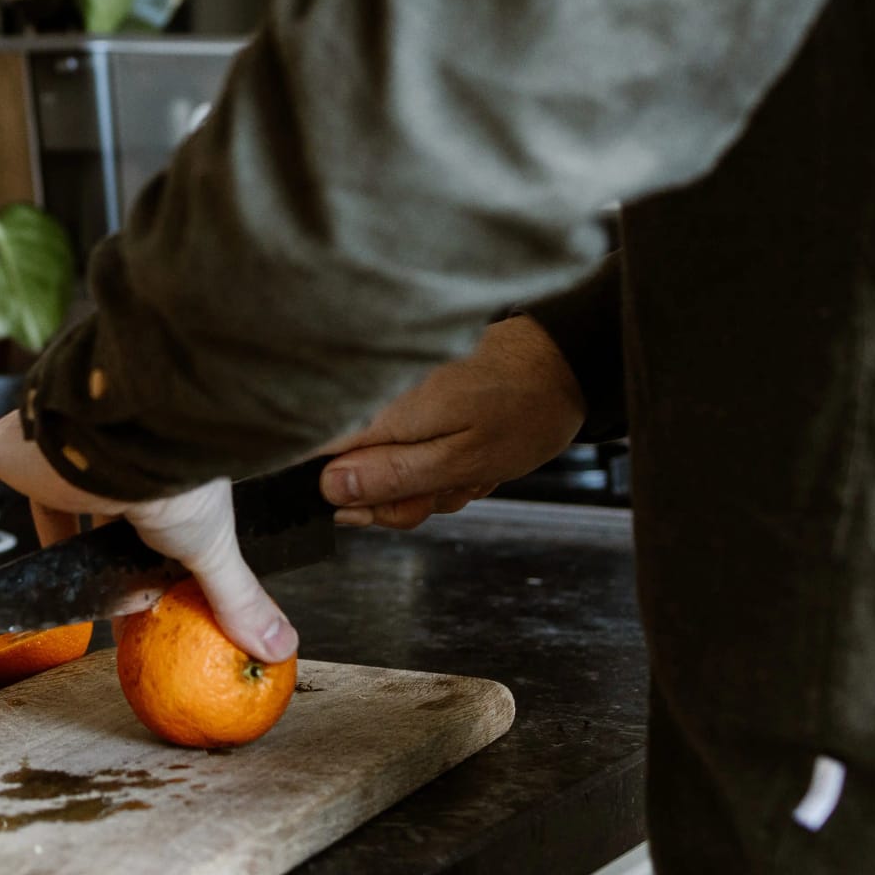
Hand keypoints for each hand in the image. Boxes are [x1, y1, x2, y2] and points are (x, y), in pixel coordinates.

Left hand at [0, 411, 297, 664]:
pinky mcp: (13, 445)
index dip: (133, 555)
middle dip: (90, 543)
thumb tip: (284, 649)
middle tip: (92, 579)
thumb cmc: (173, 481)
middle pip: (90, 504)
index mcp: (148, 476)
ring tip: (46, 550)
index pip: (138, 518)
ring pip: (43, 476)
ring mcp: (53, 450)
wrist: (131, 431)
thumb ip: (235, 598)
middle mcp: (101, 457)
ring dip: (47, 509)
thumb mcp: (207, 549)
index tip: (134, 593)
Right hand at [317, 317, 585, 528]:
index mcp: (380, 413)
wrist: (560, 364)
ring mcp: (394, 402)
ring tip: (470, 468)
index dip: (340, 497)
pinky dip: (439, 464)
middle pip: (351, 473)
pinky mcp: (412, 402)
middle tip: (445, 491)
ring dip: (428, 483)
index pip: (314, 459)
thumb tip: (329, 490)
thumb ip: (392, 477)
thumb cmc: (522, 409)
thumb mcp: (462, 460)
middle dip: (400, 497)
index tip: (374, 510)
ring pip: (387, 468)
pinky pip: (409, 450)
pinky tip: (471, 456)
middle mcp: (376, 402)